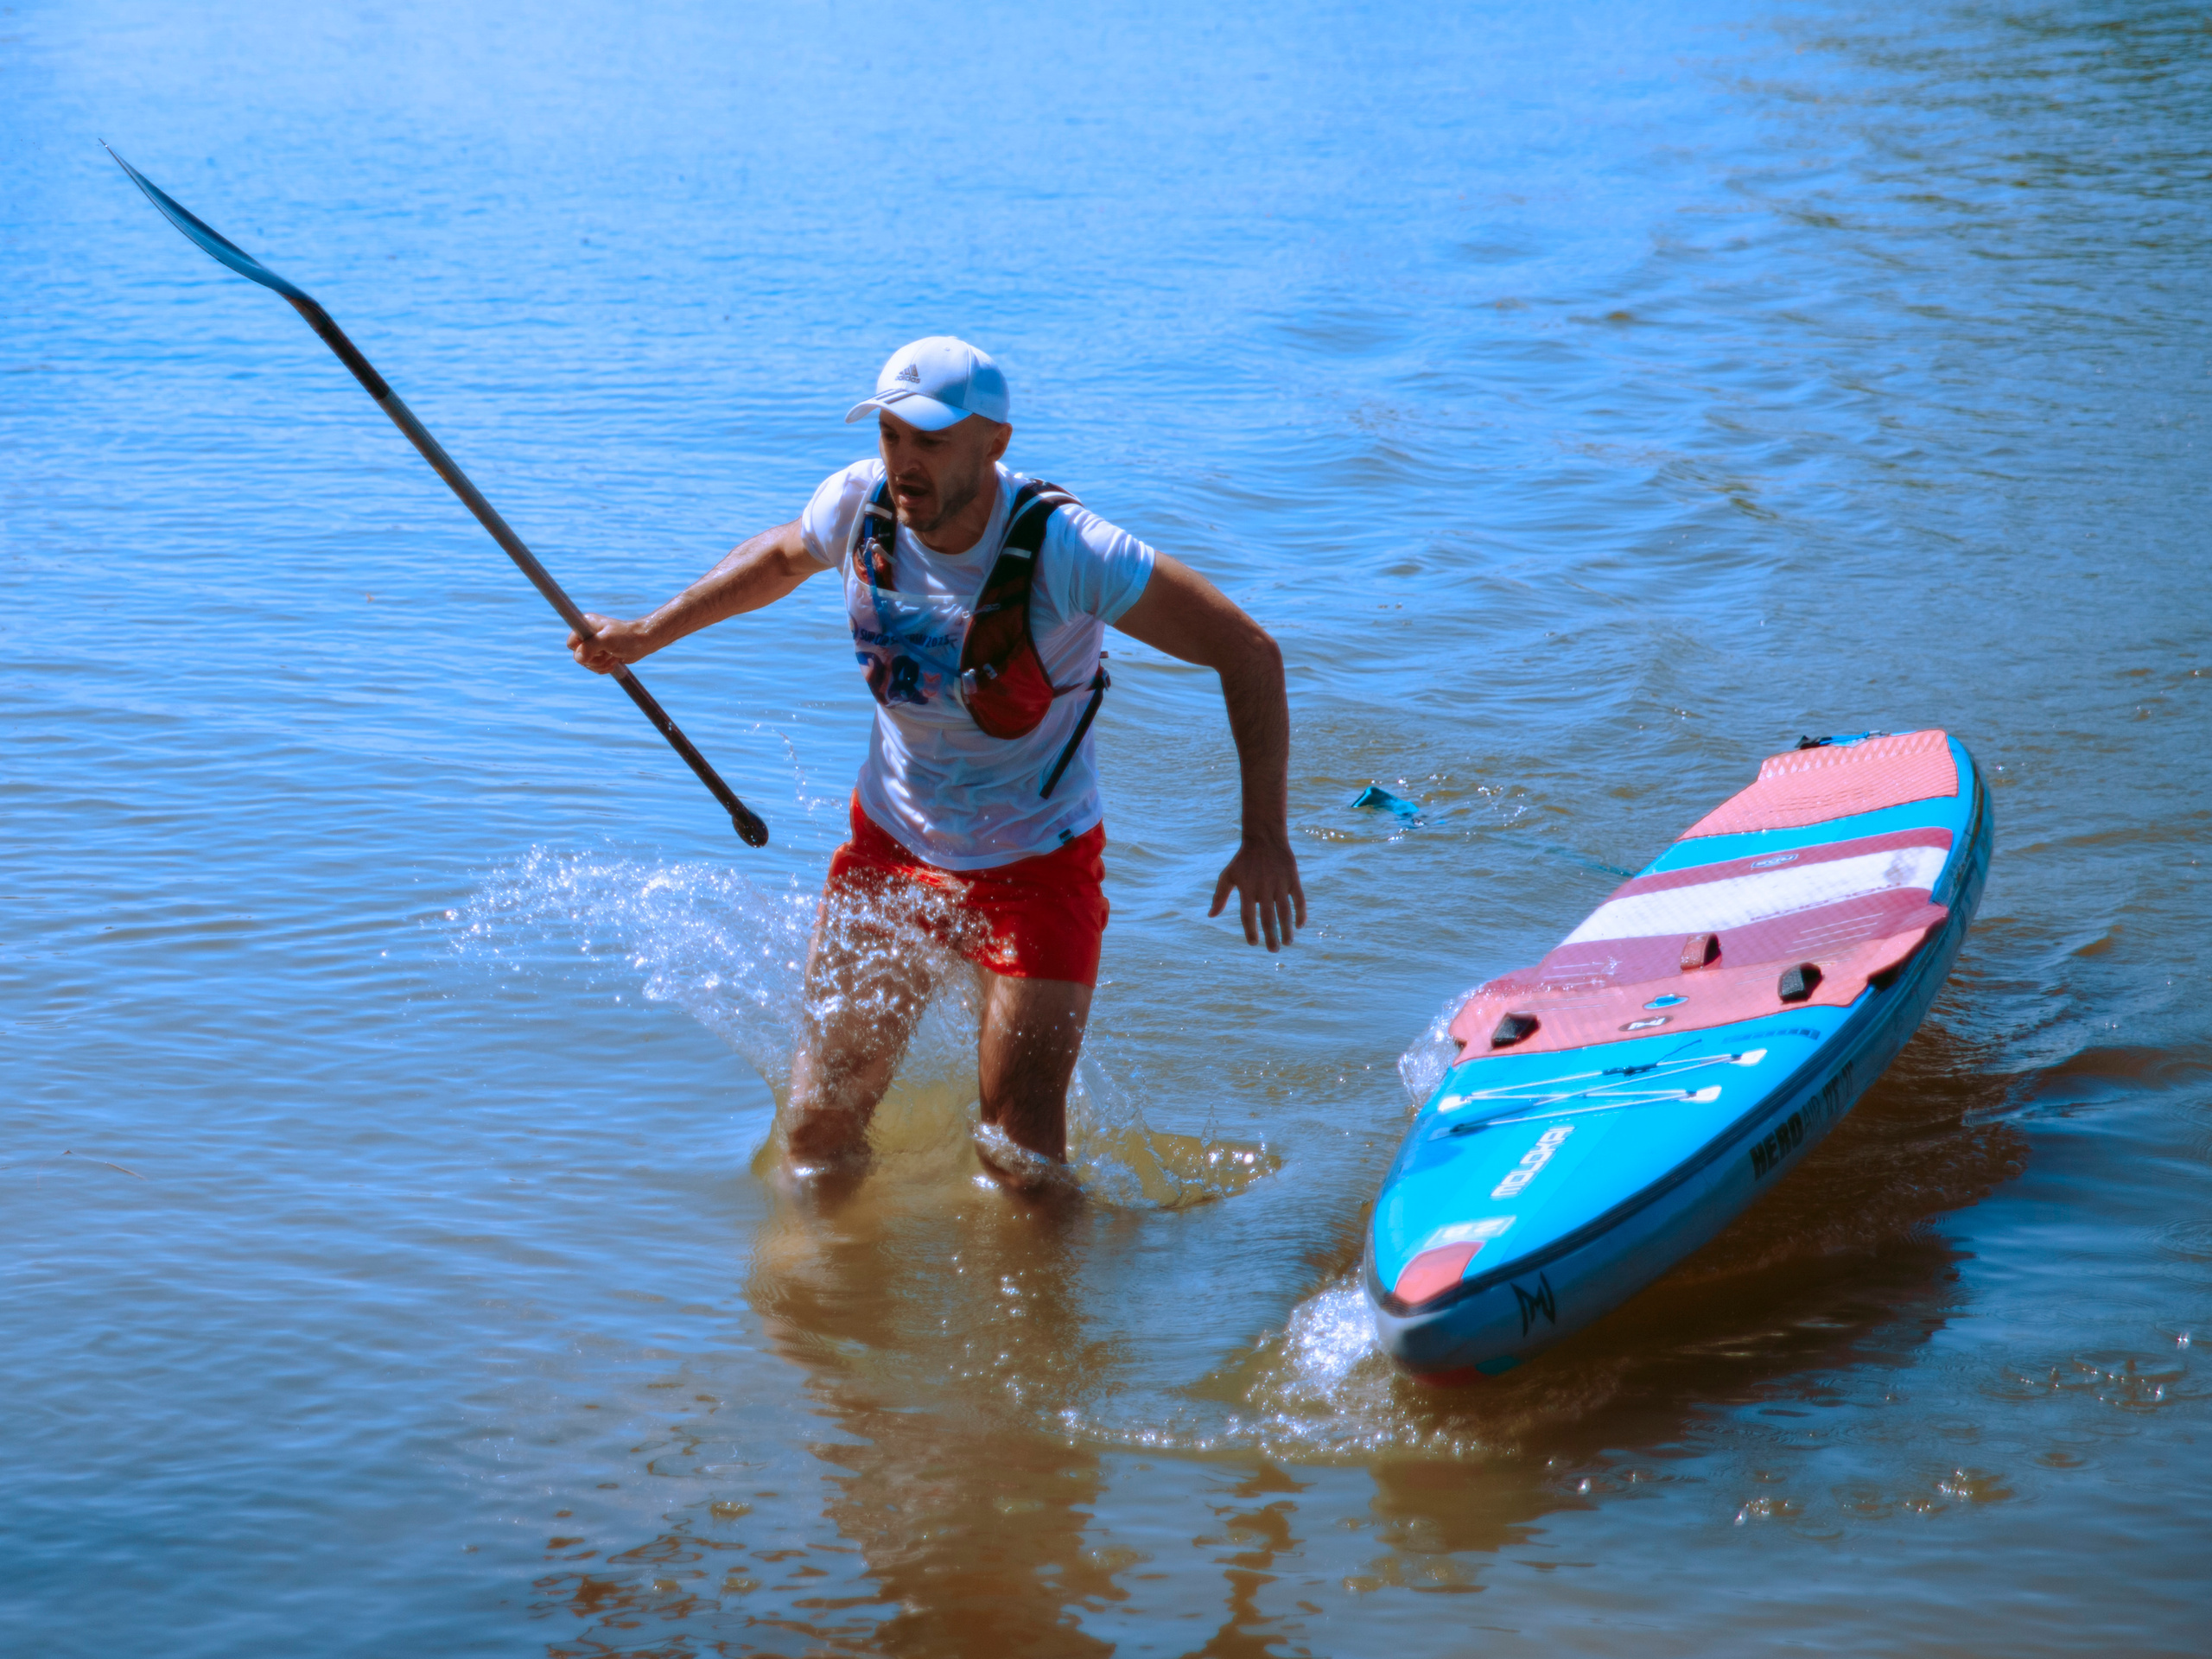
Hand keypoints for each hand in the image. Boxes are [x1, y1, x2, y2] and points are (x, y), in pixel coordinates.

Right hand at [567, 612, 654, 674]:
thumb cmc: (627, 637)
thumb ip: (590, 647)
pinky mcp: (600, 654)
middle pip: (578, 656)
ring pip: (587, 663)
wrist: (644, 642)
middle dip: (594, 660)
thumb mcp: (608, 640)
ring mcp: (593, 645)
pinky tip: (614, 661)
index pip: (571, 644)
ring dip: (601, 664)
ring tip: (613, 656)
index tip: (598, 649)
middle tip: (608, 653)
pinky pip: (594, 667)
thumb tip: (579, 658)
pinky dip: (604, 667)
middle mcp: (587, 634)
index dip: (582, 651)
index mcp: (585, 624)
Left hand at [1210, 836, 1306, 951]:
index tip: (1253, 943)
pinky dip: (1301, 913)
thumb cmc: (1243, 860)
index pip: (1247, 916)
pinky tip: (1300, 925)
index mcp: (1247, 889)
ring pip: (1285, 912)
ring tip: (1287, 942)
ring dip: (1287, 929)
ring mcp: (1279, 884)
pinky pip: (1299, 900)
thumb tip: (1211, 915)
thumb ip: (1220, 896)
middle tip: (1273, 950)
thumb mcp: (1228, 875)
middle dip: (1271, 936)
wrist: (1264, 839)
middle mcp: (1263, 888)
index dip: (1250, 931)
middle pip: (1268, 918)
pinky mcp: (1292, 879)